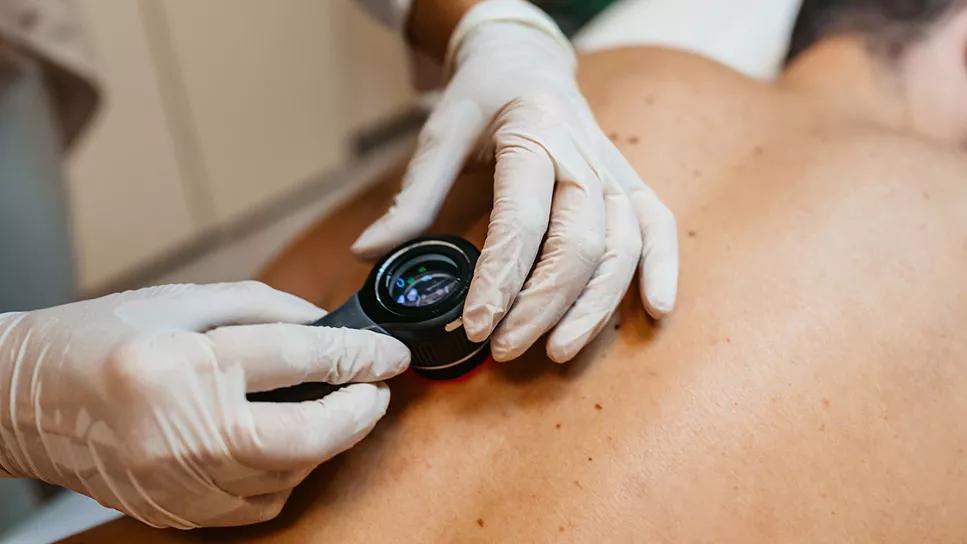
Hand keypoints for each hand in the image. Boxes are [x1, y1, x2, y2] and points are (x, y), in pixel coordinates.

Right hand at [0, 282, 408, 527]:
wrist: (21, 400)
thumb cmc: (99, 337)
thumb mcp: (180, 301)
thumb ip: (263, 308)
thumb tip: (329, 327)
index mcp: (180, 363)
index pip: (297, 359)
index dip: (359, 356)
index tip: (391, 355)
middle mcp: (178, 430)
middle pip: (304, 437)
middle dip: (358, 414)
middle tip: (377, 391)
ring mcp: (175, 482)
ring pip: (288, 475)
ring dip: (327, 443)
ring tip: (335, 410)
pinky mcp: (175, 510)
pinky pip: (258, 504)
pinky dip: (287, 473)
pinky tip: (288, 444)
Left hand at [352, 0, 678, 362]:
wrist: (527, 61)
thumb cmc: (483, 97)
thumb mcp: (441, 134)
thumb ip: (412, 197)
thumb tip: (366, 252)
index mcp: (533, 135)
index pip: (523, 219)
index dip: (501, 279)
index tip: (475, 325)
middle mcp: (582, 155)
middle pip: (579, 243)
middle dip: (542, 304)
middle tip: (504, 348)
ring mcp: (613, 171)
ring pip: (622, 246)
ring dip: (594, 306)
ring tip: (558, 351)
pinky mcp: (630, 184)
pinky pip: (659, 226)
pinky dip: (663, 268)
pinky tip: (656, 310)